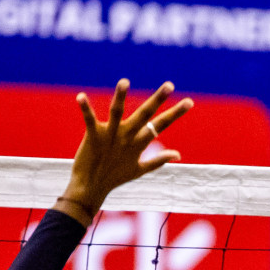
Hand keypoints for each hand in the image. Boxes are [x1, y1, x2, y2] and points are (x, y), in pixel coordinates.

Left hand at [60, 79, 191, 224]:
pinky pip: (89, 120)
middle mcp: (126, 137)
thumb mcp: (140, 169)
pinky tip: (81, 96)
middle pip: (145, 114)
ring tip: (125, 81)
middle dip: (158, 99)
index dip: (175, 113)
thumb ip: (158, 160)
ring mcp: (110, 136)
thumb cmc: (115, 178)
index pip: (161, 125)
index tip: (189, 102)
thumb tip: (178, 155)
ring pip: (117, 112)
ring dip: (120, 97)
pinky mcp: (93, 136)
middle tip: (170, 85)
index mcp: (138, 143)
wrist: (91, 188)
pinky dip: (85, 108)